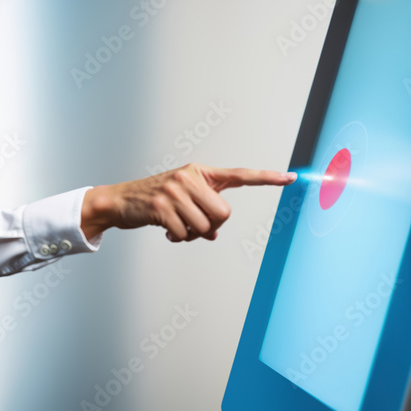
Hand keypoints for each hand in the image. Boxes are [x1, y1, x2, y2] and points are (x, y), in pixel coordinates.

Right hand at [80, 163, 297, 242]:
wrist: (119, 200)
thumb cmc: (154, 200)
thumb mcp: (181, 197)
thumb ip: (202, 208)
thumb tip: (213, 234)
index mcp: (199, 172)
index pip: (239, 174)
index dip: (266, 178)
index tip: (290, 178)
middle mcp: (189, 177)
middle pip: (223, 214)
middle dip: (211, 226)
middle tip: (192, 225)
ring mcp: (175, 191)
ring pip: (205, 227)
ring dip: (191, 235)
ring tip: (175, 226)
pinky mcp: (162, 207)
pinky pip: (185, 234)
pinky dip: (177, 238)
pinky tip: (164, 230)